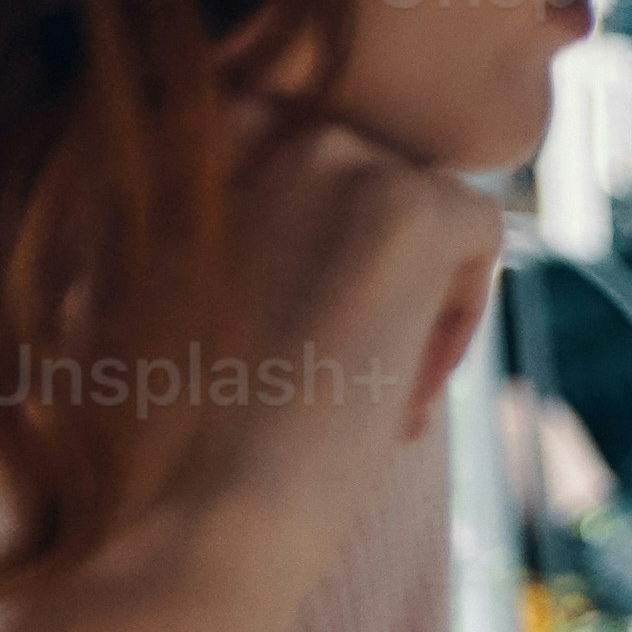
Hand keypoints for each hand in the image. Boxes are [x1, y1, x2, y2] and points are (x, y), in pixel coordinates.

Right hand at [52, 124, 493, 631]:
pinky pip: (480, 232)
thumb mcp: (150, 282)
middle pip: (360, 178)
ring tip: (344, 394)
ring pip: (419, 205)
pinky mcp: (407, 205)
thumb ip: (209, 212)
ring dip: (404, 302)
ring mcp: (323, 150)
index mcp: (155, 124)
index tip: (257, 340)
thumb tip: (305, 192)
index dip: (297, 259)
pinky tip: (389, 389)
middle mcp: (233, 111)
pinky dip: (458, 314)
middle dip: (355, 280)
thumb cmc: (155, 428)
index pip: (294, 161)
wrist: (182, 521)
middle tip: (307, 379)